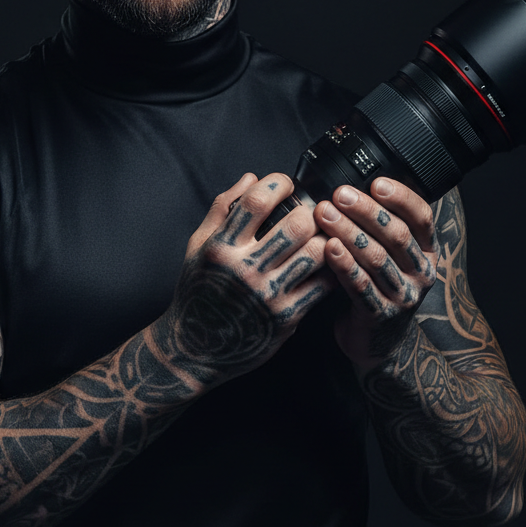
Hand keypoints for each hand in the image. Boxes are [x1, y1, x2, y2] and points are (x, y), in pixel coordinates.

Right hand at [156, 172, 334, 384]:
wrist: (193, 348)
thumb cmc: (197, 291)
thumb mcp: (198, 246)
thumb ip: (223, 209)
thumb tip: (251, 178)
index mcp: (221, 248)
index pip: (256, 202)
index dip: (278, 183)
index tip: (285, 183)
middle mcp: (244, 270)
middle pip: (296, 225)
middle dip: (311, 211)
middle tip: (312, 211)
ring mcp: (268, 296)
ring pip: (317, 254)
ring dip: (326, 238)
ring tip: (322, 234)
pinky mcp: (286, 318)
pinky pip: (322, 287)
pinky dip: (332, 270)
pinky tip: (328, 263)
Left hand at [314, 178, 439, 371]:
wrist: (378, 342)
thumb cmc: (377, 287)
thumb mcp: (388, 255)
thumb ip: (378, 227)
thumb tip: (350, 186)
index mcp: (426, 251)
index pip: (421, 217)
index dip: (401, 198)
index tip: (376, 182)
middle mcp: (420, 272)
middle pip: (396, 235)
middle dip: (366, 211)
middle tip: (339, 194)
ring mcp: (403, 296)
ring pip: (377, 258)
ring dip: (349, 233)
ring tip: (324, 214)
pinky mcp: (380, 316)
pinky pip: (361, 287)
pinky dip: (344, 265)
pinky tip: (328, 248)